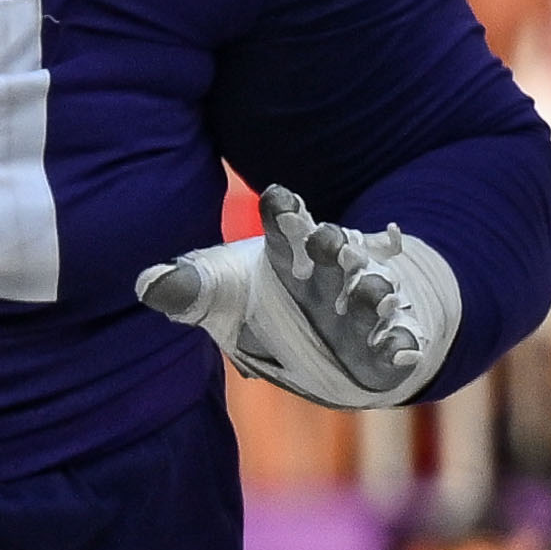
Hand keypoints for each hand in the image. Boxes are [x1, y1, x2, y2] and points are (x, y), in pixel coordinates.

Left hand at [139, 181, 458, 407]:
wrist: (325, 336)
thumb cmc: (265, 304)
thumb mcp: (221, 296)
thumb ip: (189, 289)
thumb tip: (148, 283)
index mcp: (290, 254)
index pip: (285, 225)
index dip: (282, 213)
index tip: (277, 199)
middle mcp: (331, 273)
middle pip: (334, 252)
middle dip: (333, 246)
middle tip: (329, 239)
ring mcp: (364, 306)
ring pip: (370, 292)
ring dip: (372, 291)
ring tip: (372, 291)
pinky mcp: (386, 343)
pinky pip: (398, 342)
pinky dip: (402, 344)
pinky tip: (401, 349)